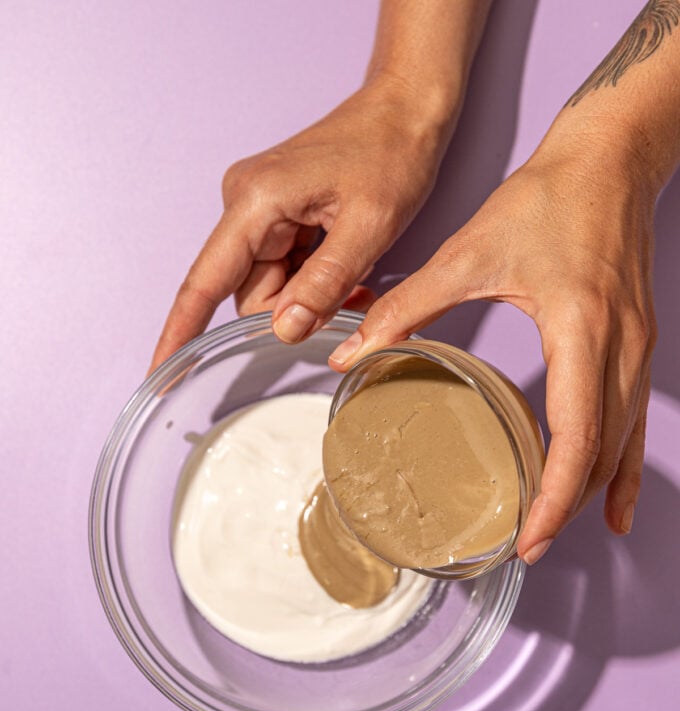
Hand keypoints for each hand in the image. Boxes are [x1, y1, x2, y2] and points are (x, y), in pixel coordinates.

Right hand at [148, 76, 449, 372]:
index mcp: (256, 202)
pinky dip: (313, 281)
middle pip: (249, 293)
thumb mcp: (368, 228)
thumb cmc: (391, 154)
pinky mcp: (275, 214)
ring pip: (270, 287)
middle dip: (294, 310)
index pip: (205, 282)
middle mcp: (245, 204)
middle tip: (350, 297)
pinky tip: (346, 269)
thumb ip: (322, 284)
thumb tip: (282, 330)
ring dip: (310, 297)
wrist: (405, 109)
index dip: (181, 332)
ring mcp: (258, 209)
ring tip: (357, 279)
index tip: (159, 373)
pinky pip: (283, 269)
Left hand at [329, 130, 657, 562]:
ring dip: (590, 492)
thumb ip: (407, 306)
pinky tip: (614, 500)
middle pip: (602, 454)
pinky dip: (621, 466)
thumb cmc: (548, 198)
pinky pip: (634, 420)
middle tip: (525, 548)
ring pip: (622, 444)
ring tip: (552, 528)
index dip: (553, 497)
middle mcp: (621, 347)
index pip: (576, 437)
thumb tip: (352, 351)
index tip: (528, 538)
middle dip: (565, 508)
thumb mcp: (468, 252)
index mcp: (581, 328)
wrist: (609, 159)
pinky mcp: (637, 343)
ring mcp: (637, 347)